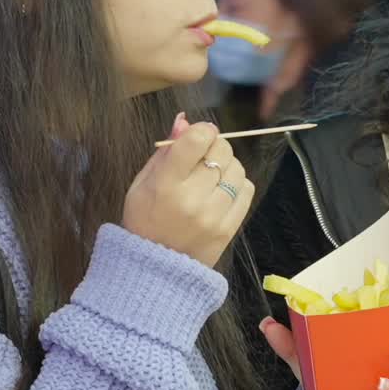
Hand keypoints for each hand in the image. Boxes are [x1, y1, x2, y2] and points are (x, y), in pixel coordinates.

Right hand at [123, 112, 254, 266]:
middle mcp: (192, 199)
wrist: (156, 268)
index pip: (196, 140)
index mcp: (165, 185)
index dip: (203, 130)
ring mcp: (213, 216)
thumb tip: (185, 121)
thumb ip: (165, 151)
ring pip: (237, 169)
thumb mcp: (142, 183)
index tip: (200, 136)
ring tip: (211, 176)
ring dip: (227, 165)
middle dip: (215, 147)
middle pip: (221, 151)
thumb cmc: (145, 220)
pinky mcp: (229, 228)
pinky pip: (247, 190)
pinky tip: (221, 191)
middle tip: (203, 158)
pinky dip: (237, 184)